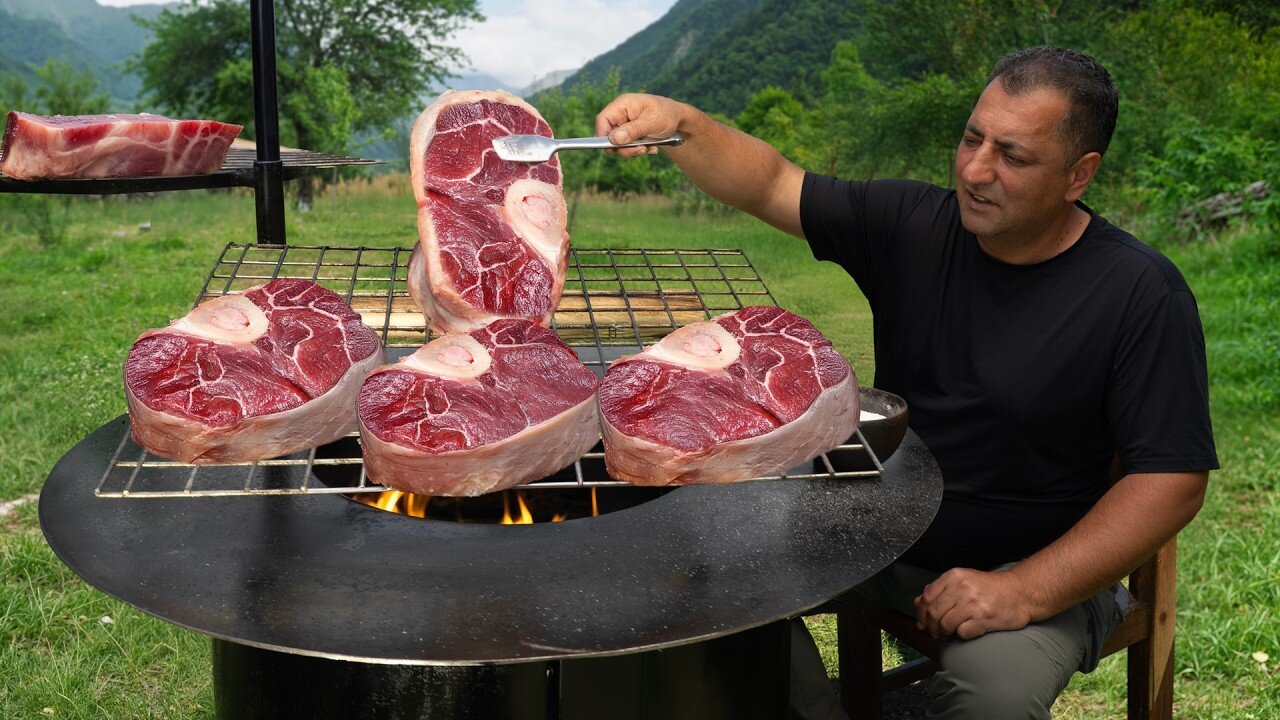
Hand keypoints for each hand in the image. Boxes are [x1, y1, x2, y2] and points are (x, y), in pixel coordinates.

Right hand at [595, 93, 686, 156]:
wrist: (679, 120)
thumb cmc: (667, 114)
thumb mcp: (651, 122)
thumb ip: (633, 130)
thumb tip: (614, 139)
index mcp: (623, 104)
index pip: (603, 119)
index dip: (603, 135)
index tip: (611, 148)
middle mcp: (621, 114)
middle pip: (609, 135)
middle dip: (624, 147)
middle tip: (640, 150)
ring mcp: (625, 125)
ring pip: (618, 144)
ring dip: (633, 150)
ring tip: (648, 148)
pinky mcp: (630, 134)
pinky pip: (627, 147)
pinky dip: (638, 150)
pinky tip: (650, 147)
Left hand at [913, 567, 1034, 639]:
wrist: (1020, 592)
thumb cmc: (990, 588)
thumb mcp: (963, 581)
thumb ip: (939, 590)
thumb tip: (917, 603)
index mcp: (954, 576)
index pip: (926, 597)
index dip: (921, 613)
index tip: (922, 622)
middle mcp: (962, 588)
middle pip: (933, 613)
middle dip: (930, 627)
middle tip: (935, 632)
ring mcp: (973, 603)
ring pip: (945, 625)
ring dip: (945, 632)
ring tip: (951, 631)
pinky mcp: (984, 618)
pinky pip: (962, 633)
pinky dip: (962, 635)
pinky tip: (969, 630)